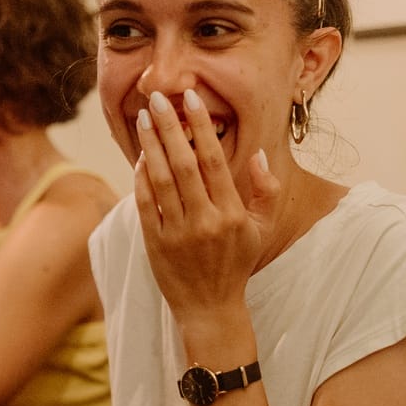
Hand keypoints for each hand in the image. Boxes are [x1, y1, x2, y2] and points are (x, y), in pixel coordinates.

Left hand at [133, 89, 281, 326]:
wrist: (210, 307)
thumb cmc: (237, 263)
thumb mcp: (261, 228)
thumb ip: (265, 190)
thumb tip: (258, 154)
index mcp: (231, 213)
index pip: (213, 160)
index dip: (201, 126)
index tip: (191, 99)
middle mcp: (205, 221)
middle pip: (183, 164)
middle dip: (169, 127)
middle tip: (157, 99)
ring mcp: (177, 233)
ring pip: (161, 180)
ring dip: (151, 146)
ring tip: (144, 119)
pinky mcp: (156, 244)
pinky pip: (145, 204)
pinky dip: (141, 178)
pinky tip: (140, 157)